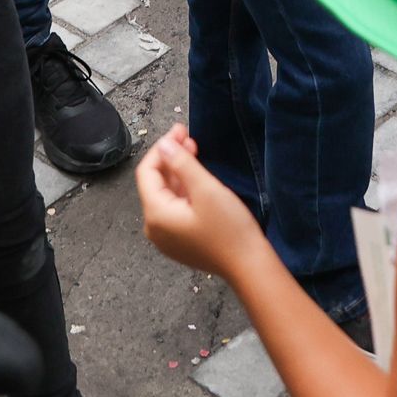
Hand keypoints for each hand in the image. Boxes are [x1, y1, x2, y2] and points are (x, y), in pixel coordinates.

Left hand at [137, 125, 272, 275]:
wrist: (248, 266)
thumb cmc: (229, 228)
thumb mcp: (206, 189)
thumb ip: (181, 163)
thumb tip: (163, 145)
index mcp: (155, 214)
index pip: (147, 172)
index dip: (162, 147)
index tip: (181, 130)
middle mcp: (154, 228)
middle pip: (155, 183)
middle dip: (170, 158)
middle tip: (190, 137)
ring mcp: (166, 237)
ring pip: (165, 195)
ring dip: (178, 172)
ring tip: (194, 151)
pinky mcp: (179, 241)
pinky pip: (174, 208)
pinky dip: (183, 190)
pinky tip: (196, 178)